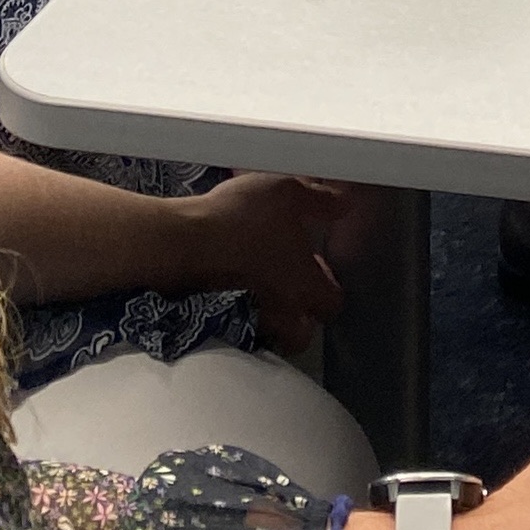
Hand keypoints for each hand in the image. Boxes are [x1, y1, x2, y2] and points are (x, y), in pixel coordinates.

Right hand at [179, 174, 346, 349]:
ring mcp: (245, 315)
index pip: (332, 305)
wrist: (184, 240)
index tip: (323, 271)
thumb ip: (320, 201)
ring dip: (272, 315)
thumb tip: (345, 205)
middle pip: (300, 336)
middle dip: (303, 321)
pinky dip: (244, 306)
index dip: (332, 291)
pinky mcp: (217, 314)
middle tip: (297, 290)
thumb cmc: (244, 219)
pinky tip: (237, 275)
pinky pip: (240, 320)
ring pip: (268, 330)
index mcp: (303, 284)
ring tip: (267, 283)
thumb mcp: (289, 194)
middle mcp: (278, 307)